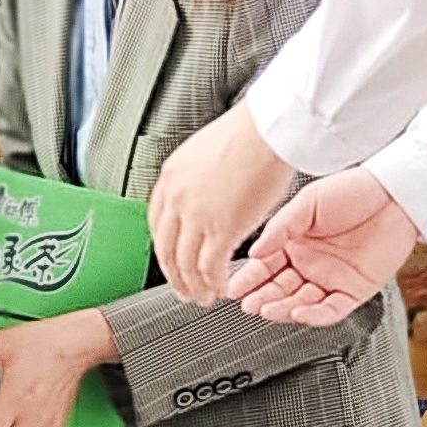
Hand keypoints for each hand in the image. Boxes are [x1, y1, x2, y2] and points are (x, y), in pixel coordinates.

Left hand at [148, 107, 295, 306]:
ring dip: (193, 286)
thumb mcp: (208, 152)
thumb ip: (199, 178)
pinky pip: (210, 268)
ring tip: (204, 297)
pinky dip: (214, 284)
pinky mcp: (221, 229)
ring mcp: (196, 215)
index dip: (166, 249)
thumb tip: (207, 192)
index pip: (157, 224)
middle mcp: (177, 198)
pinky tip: (222, 288)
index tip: (174, 260)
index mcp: (171, 177)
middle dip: (174, 276)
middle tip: (184, 290)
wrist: (269, 129)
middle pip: (166, 250)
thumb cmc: (252, 133)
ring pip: (185, 265)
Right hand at [233, 170, 421, 326]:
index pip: (264, 267)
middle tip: (248, 304)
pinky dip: (313, 315)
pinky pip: (330, 310)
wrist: (394, 194)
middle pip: (279, 290)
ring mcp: (331, 278)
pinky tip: (298, 312)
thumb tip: (254, 252)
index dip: (249, 279)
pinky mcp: (354, 290)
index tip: (234, 288)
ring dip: (283, 310)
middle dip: (262, 299)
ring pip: (301, 304)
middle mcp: (310, 263)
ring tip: (267, 310)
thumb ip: (280, 228)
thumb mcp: (307, 202)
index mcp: (294, 243)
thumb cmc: (354, 190)